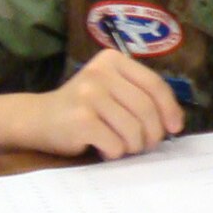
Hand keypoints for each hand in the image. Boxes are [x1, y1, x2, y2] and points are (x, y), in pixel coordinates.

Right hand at [28, 48, 184, 159]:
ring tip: (123, 146)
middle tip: (146, 145)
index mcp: (113, 60)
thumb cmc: (84, 107)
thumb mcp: (112, 90)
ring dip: (134, 146)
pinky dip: (115, 153)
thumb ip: (140, 95)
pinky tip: (104, 148)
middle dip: (153, 133)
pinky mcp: (80, 120)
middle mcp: (100, 73)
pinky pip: (115, 144)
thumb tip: (176, 121)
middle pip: (146, 109)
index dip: (170, 109)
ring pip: (133, 129)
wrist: (37, 119)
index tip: (175, 128)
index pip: (155, 85)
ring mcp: (88, 95)